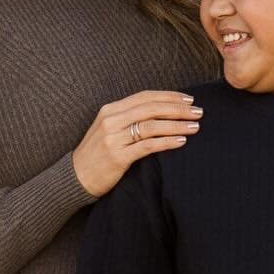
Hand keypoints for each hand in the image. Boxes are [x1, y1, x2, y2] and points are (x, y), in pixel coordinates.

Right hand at [72, 91, 200, 197]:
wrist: (75, 178)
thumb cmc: (96, 154)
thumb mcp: (108, 129)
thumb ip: (128, 118)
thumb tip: (160, 112)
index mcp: (110, 110)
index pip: (145, 97)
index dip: (169, 96)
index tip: (188, 99)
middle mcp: (111, 120)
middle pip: (151, 108)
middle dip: (178, 108)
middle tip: (198, 111)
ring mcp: (113, 138)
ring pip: (152, 125)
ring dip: (177, 125)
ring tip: (194, 126)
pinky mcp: (117, 156)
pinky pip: (148, 146)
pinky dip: (167, 142)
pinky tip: (181, 142)